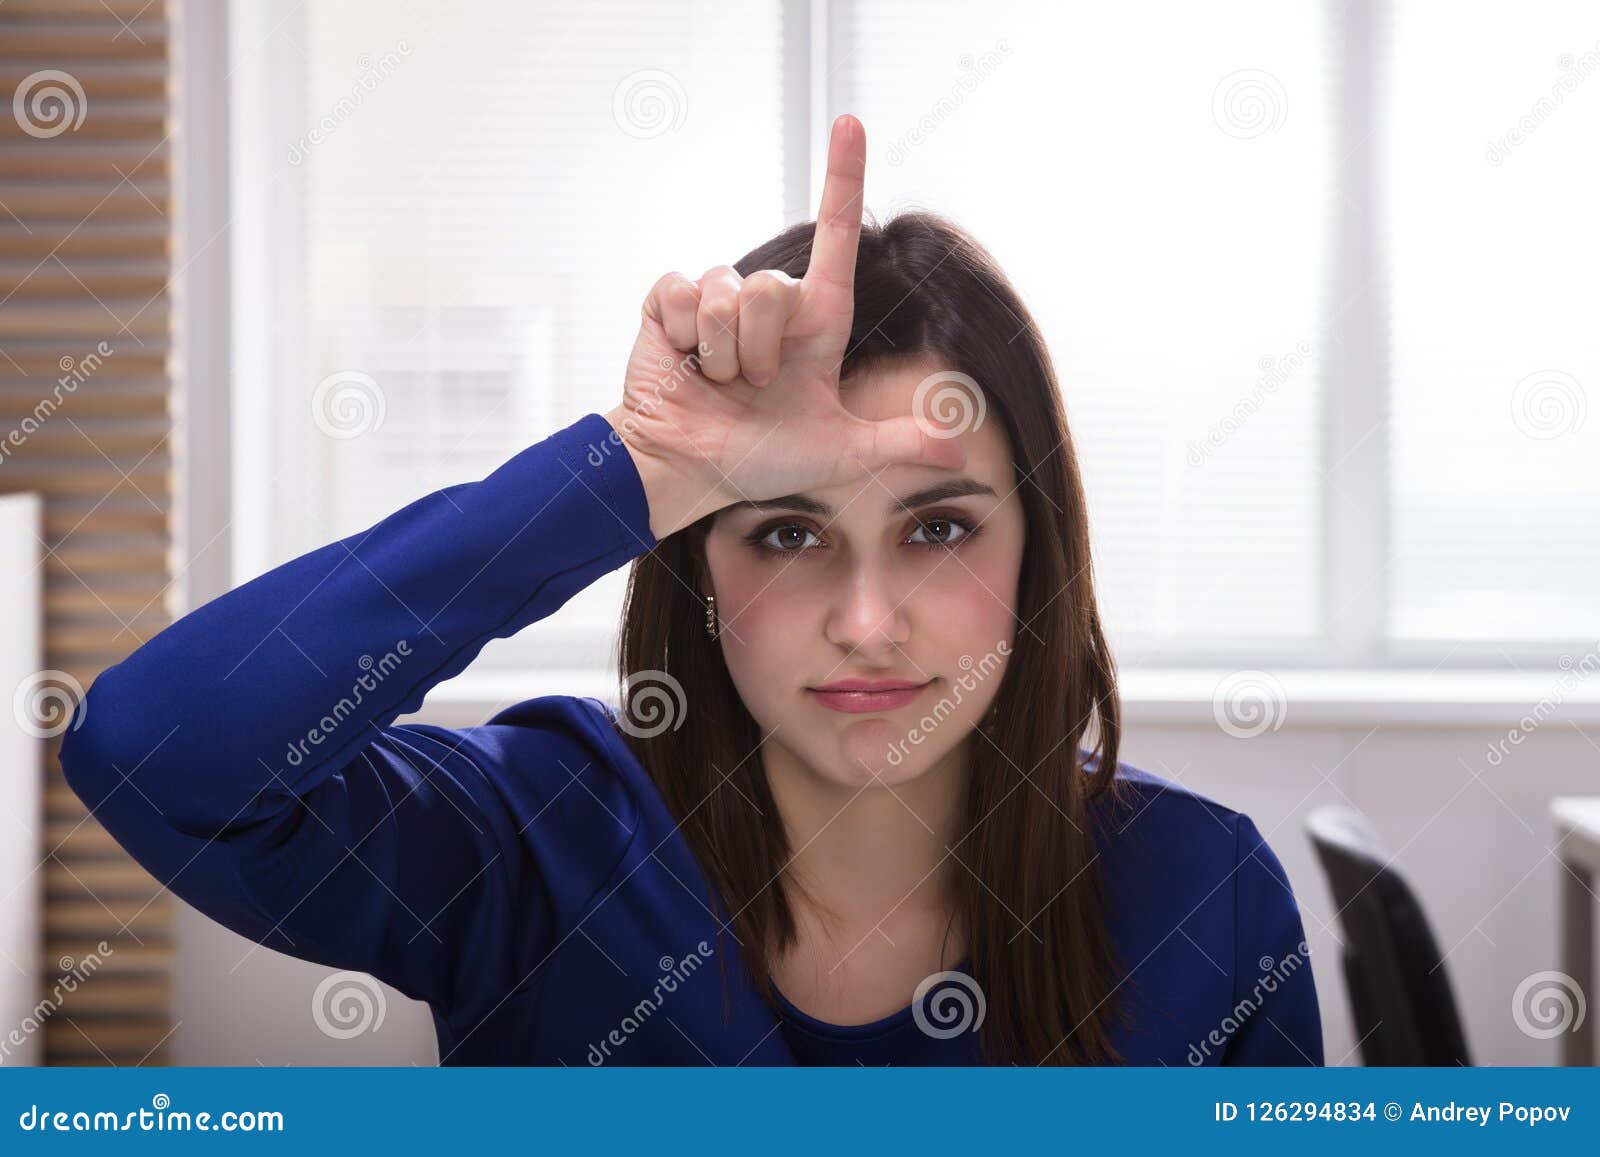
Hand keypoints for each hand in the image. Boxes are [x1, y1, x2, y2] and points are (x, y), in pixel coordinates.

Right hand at [605, 113, 964, 539]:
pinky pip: (680, 292)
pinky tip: (682, 363)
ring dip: (721, 352)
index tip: (850, 121)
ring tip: (717, 381)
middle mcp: (771, 304)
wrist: (687, 470)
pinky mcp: (668, 302)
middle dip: (760, 350)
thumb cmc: (760, 461)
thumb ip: (898, 444)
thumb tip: (960, 449)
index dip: (842, 178)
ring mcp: (718, 300)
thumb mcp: (840, 455)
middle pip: (773, 286)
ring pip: (726, 293)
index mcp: (816, 325)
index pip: (836, 241)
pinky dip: (681, 339)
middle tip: (752, 387)